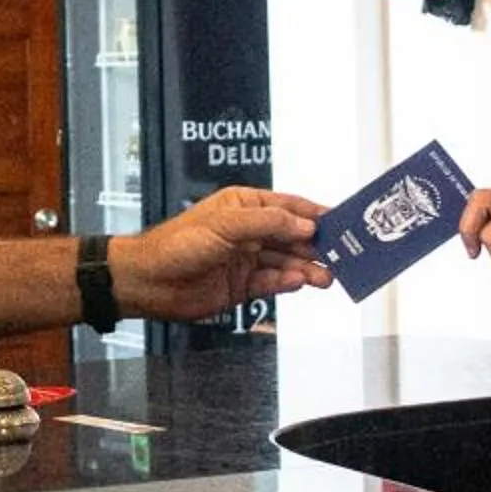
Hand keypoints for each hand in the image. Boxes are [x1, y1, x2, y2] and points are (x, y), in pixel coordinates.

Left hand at [113, 188, 332, 319]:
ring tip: (327, 275)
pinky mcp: (242, 285)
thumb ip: (268, 223)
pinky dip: (288, 282)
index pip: (288, 207)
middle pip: (292, 236)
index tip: (340, 221)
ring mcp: (246, 259)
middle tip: (341, 254)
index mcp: (244, 205)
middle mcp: (247, 231)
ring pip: (286, 262)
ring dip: (308, 268)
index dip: (314, 214)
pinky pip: (273, 282)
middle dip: (317, 246)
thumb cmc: (175, 244)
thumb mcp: (225, 224)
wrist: (149, 282)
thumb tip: (302, 224)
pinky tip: (300, 282)